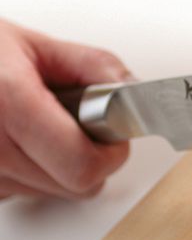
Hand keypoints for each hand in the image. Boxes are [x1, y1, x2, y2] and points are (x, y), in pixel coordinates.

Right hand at [0, 20, 130, 198]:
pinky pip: (22, 194)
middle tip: (80, 127)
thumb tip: (133, 89)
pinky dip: (32, 174)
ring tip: (40, 128)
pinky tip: (19, 143)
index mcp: (11, 103)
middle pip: (75, 186)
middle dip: (92, 159)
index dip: (110, 154)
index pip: (82, 166)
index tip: (113, 137)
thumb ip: (94, 67)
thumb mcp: (35, 45)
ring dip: (60, 167)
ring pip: (52, 194)